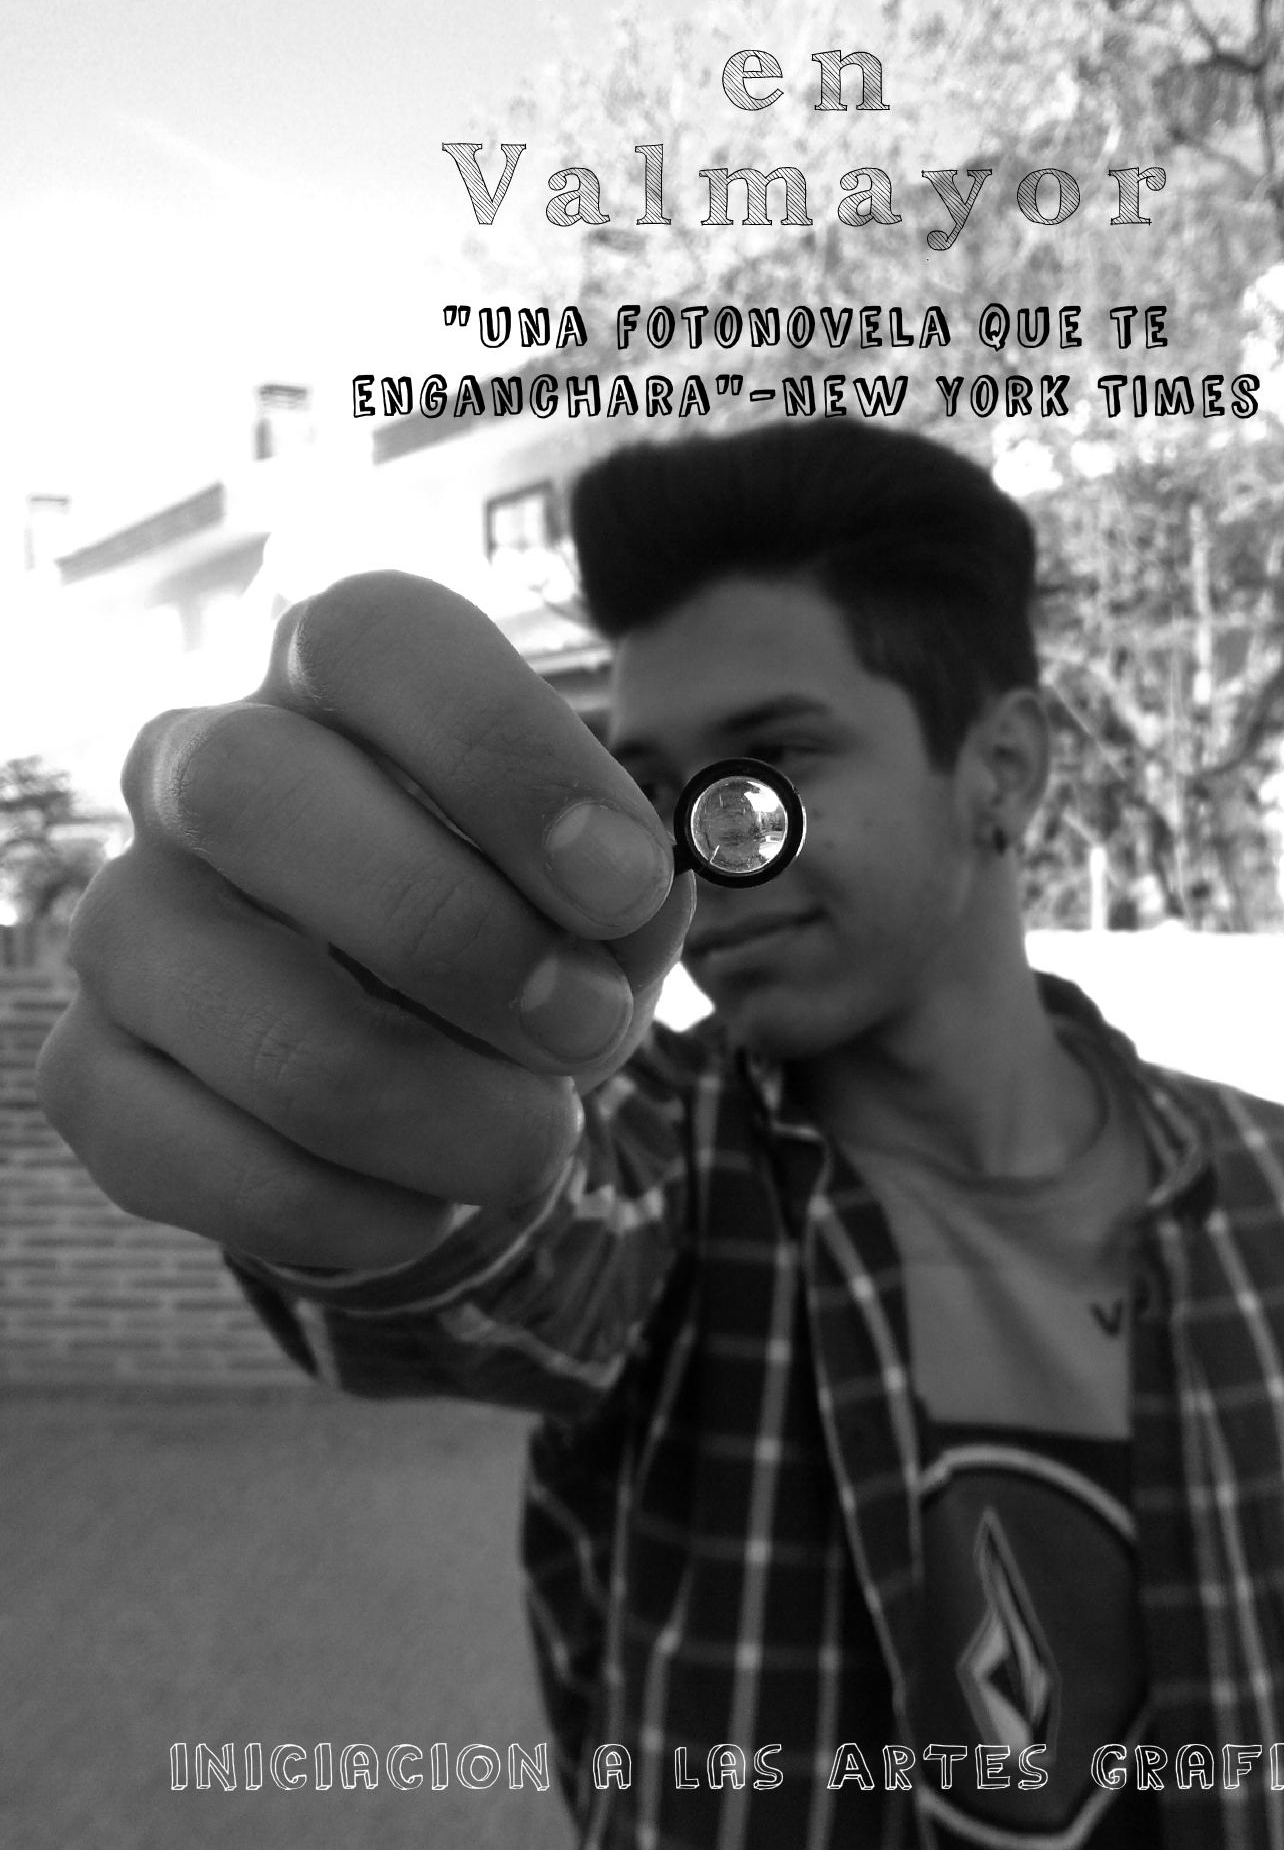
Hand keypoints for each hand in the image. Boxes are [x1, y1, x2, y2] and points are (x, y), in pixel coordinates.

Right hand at [36, 573, 691, 1272]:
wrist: (410, 1081)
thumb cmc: (510, 944)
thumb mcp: (594, 904)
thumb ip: (627, 891)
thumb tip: (631, 902)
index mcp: (326, 682)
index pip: (371, 639)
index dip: (508, 756)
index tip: (623, 883)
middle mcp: (191, 771)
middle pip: (255, 791)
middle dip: (456, 937)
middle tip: (587, 1026)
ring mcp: (122, 923)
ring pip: (260, 1022)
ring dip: (442, 1112)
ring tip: (535, 1138)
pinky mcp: (88, 1073)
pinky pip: (212, 1162)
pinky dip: (363, 1210)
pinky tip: (428, 1198)